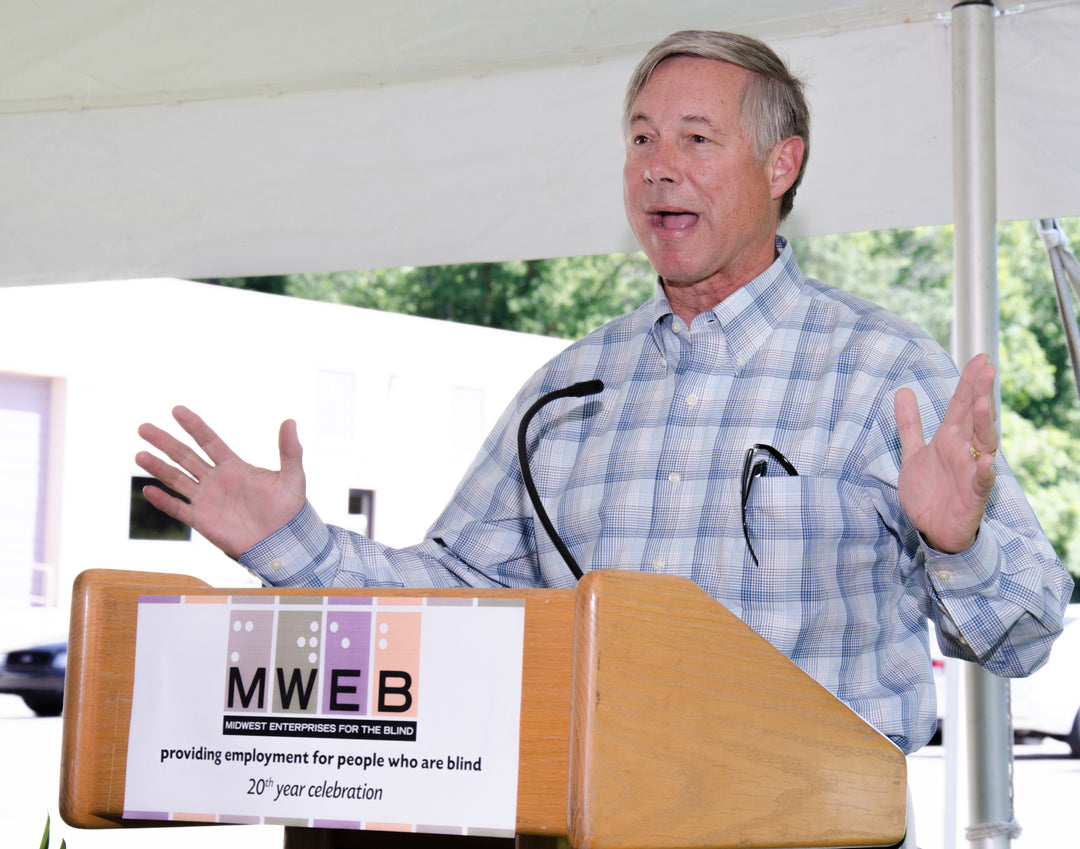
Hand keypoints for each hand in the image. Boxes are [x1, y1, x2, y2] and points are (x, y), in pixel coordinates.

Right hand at [135, 406, 305, 558]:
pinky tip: (148, 490)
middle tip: (144, 427)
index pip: (209, 440)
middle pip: (186, 456)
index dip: (194, 425)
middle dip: (165, 442)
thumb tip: (290, 421)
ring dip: (158, 468)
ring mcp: (207, 500)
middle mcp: (216, 479)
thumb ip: (290, 451)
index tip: (176, 410)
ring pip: (177, 479)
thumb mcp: (292, 477)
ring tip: (139, 454)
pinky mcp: (202, 521)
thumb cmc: (289, 509)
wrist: (281, 542)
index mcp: (234, 466)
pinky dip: (164, 501)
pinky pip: (178, 509)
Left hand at [894, 353, 998, 553]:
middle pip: (976, 418)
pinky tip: (985, 461)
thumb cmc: (930, 490)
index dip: (969, 383)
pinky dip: (984, 472)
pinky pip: (982, 482)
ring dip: (984, 424)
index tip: (980, 359)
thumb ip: (909, 424)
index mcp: (950, 439)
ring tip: (983, 404)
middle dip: (981, 394)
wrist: (933, 529)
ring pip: (984, 445)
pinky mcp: (974, 495)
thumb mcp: (913, 453)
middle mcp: (965, 451)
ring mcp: (972, 472)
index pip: (961, 406)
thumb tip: (902, 390)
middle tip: (987, 369)